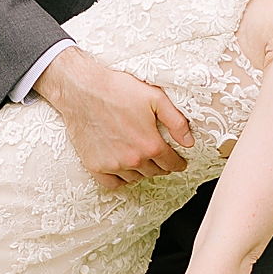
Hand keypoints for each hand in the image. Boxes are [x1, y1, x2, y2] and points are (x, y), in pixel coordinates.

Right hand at [36, 48, 193, 189]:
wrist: (82, 90)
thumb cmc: (118, 89)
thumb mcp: (155, 97)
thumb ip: (176, 121)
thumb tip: (189, 142)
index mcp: (150, 145)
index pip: (172, 164)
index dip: (178, 162)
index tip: (179, 161)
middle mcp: (133, 160)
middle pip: (154, 172)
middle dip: (160, 165)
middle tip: (158, 155)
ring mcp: (113, 165)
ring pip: (135, 177)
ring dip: (141, 170)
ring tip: (139, 157)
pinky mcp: (95, 166)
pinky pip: (113, 183)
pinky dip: (120, 178)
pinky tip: (122, 167)